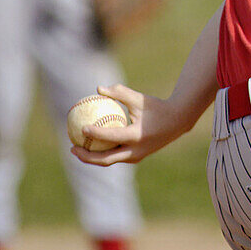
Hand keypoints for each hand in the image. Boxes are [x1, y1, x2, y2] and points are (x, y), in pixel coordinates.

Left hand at [70, 84, 187, 165]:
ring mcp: (136, 156)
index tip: (82, 128)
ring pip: (110, 161)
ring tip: (78, 149)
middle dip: (87, 157)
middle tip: (73, 147)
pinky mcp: (137, 157)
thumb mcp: (138, 98)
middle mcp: (136, 150)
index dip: (96, 134)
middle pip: (106, 160)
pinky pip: (116, 157)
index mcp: (136, 136)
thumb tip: (98, 88)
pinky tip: (92, 145)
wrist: (177, 122)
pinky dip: (103, 154)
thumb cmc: (156, 107)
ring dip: (92, 158)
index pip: (112, 137)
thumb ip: (119, 93)